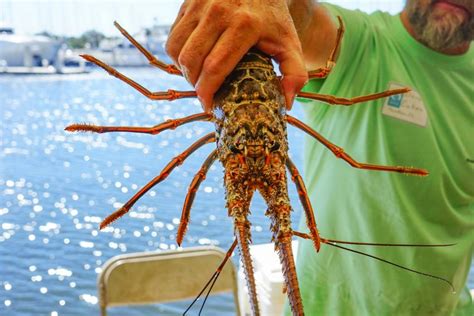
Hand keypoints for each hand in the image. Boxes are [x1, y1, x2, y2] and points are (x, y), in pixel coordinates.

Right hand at [166, 0, 307, 111]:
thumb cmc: (274, 19)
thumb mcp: (289, 44)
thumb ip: (295, 73)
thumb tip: (286, 103)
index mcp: (244, 25)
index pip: (215, 67)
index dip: (207, 91)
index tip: (209, 105)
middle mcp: (218, 12)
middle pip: (192, 60)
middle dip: (194, 83)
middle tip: (205, 92)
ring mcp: (200, 5)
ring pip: (176, 49)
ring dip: (183, 69)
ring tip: (198, 76)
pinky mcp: (188, 2)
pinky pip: (172, 37)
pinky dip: (178, 54)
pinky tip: (194, 59)